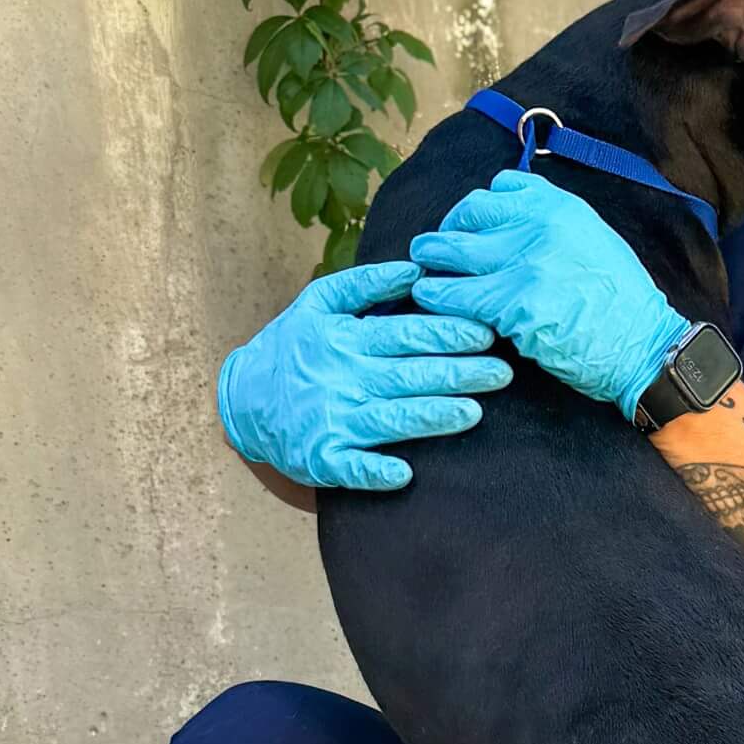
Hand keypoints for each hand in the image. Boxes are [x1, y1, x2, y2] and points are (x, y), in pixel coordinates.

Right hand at [216, 259, 512, 491]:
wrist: (242, 399)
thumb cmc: (293, 347)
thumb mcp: (317, 304)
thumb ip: (365, 284)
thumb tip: (415, 269)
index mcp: (344, 339)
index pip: (404, 334)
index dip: (446, 333)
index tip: (485, 332)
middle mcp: (341, 379)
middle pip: (407, 376)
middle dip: (457, 374)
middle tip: (501, 373)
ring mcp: (331, 421)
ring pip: (390, 419)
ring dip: (430, 418)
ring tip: (472, 414)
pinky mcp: (322, 458)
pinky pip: (352, 469)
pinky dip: (376, 472)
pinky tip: (404, 474)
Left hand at [410, 170, 688, 422]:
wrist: (644, 347)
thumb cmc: (623, 304)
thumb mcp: (595, 242)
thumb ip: (554, 227)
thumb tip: (512, 225)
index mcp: (562, 207)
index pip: (500, 189)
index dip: (477, 209)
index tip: (469, 227)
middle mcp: (541, 225)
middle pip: (471, 213)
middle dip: (447, 230)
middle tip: (432, 249)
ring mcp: (526, 262)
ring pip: (455, 251)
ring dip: (430, 260)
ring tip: (420, 271)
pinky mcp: (514, 304)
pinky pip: (457, 295)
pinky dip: (436, 297)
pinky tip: (428, 300)